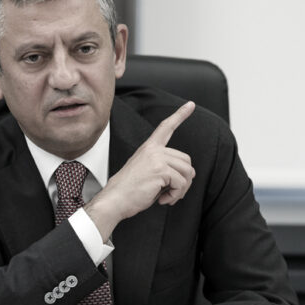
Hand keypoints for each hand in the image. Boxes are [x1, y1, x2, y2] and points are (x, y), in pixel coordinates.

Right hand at [85, 101, 195, 241]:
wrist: (115, 199)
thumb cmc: (129, 190)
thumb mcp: (146, 172)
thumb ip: (163, 166)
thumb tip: (188, 174)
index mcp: (148, 148)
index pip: (166, 127)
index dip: (180, 115)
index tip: (190, 104)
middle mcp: (153, 150)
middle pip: (186, 160)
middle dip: (184, 180)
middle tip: (173, 191)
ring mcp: (157, 159)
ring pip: (187, 172)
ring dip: (181, 189)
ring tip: (168, 196)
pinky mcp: (160, 170)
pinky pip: (181, 183)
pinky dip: (175, 195)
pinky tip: (163, 199)